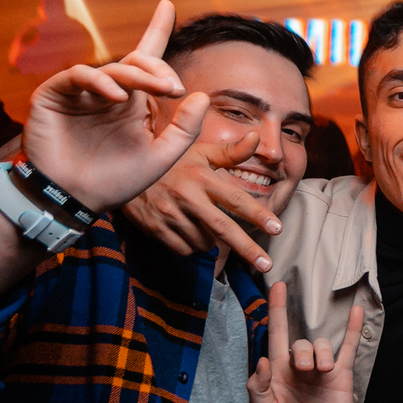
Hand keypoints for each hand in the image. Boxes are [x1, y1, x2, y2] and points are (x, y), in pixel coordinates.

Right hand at [21, 0, 209, 213]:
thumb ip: (183, 130)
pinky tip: (117, 97)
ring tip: (159, 90)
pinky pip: (78, 75)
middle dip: (159, 69)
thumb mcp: (159, 158)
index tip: (167, 5)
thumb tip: (199, 95)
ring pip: (113, 68)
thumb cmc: (114, 182)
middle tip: (173, 88)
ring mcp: (80, 93)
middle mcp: (108, 93)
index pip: (146, 61)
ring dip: (139, 75)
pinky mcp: (53, 95)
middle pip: (136, 62)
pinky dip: (100, 81)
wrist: (74, 200)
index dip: (156, 30)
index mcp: (132, 103)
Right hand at [122, 131, 280, 271]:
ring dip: (211, 241)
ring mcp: (170, 214)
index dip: (257, 214)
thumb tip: (257, 137)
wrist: (125, 169)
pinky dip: (191, 245)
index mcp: (202, 177)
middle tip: (266, 265)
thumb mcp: (200, 152)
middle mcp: (188, 197)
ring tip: (202, 224)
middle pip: (223, 228)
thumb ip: (231, 152)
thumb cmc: (172, 161)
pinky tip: (187, 232)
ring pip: (203, 242)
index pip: (236, 199)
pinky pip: (183, 249)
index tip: (277, 229)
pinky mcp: (155, 228)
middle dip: (247, 248)